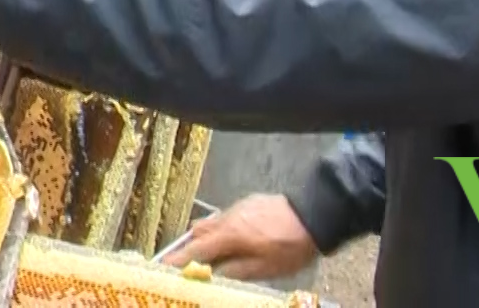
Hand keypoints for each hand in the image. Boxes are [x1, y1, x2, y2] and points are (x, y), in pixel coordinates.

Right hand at [166, 194, 318, 280]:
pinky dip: (219, 229)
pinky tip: (231, 240)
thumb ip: (235, 271)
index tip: (163, 266)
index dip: (178, 259)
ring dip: (204, 237)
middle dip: (188, 247)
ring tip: (208, 253)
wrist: (315, 215)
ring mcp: (238, 208)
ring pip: (211, 222)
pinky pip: (224, 217)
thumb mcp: (265, 268)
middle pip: (198, 232)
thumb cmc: (291, 246)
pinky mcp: (248, 203)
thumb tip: (212, 275)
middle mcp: (228, 218)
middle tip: (184, 263)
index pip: (196, 249)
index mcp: (230, 235)